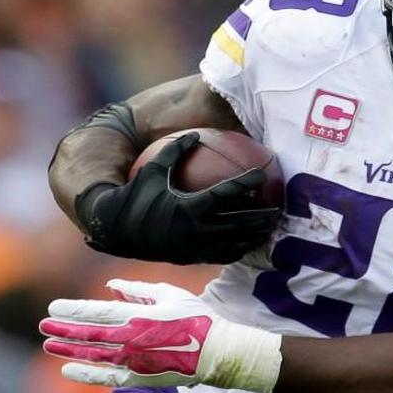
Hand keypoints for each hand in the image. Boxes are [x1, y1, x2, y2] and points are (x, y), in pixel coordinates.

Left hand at [40, 279, 281, 392]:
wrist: (217, 352)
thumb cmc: (197, 318)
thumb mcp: (171, 295)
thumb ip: (139, 290)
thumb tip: (112, 285)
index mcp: (138, 316)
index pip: (95, 312)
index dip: (72, 309)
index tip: (53, 306)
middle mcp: (130, 339)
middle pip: (88, 334)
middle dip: (63, 328)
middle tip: (44, 324)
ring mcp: (132, 361)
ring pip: (91, 355)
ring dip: (68, 349)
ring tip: (49, 344)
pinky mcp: (138, 378)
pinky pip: (105, 377)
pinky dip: (85, 374)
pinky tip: (68, 370)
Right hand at [76, 132, 280, 263]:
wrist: (114, 229)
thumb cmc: (135, 194)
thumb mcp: (152, 169)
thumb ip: (175, 151)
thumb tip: (195, 135)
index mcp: (189, 206)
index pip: (227, 193)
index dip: (247, 182)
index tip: (262, 174)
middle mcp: (195, 229)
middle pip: (240, 224)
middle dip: (262, 217)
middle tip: (279, 208)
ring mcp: (195, 247)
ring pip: (235, 243)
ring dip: (255, 236)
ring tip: (271, 228)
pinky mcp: (192, 258)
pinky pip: (222, 256)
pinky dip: (239, 249)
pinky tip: (249, 242)